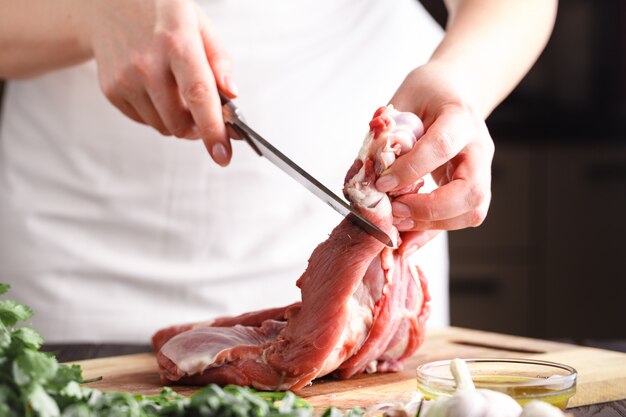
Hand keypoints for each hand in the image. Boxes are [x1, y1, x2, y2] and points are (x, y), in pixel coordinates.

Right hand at [83, 0, 236, 165]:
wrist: (107, 5)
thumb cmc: (162, 15)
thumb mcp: (199, 25)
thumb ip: (220, 61)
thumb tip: (232, 96)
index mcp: (176, 42)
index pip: (198, 95)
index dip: (213, 130)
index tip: (223, 154)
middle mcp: (147, 63)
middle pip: (179, 122)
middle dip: (199, 129)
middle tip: (205, 117)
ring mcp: (125, 78)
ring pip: (163, 127)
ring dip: (178, 122)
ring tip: (177, 93)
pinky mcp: (111, 90)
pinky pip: (145, 121)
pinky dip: (158, 115)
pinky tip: (156, 89)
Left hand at [376, 62, 494, 255]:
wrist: (453, 92)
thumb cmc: (428, 94)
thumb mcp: (402, 100)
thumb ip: (385, 133)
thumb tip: (363, 171)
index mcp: (460, 118)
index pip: (441, 146)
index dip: (410, 169)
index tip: (382, 184)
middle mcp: (479, 148)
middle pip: (471, 191)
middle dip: (431, 210)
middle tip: (395, 213)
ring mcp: (481, 171)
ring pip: (471, 211)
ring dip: (432, 226)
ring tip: (397, 226)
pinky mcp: (472, 189)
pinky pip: (458, 219)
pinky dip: (431, 233)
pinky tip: (405, 240)